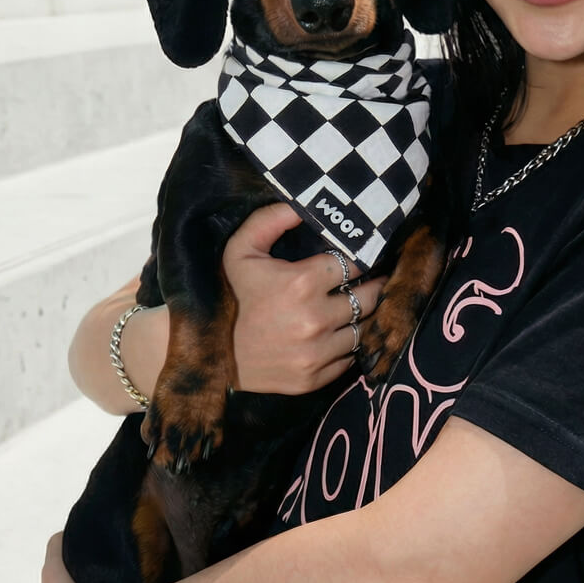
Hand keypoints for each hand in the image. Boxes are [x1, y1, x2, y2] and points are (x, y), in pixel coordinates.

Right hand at [222, 203, 385, 395]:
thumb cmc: (230, 297)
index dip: (360, 258)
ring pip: (364, 328)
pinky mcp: (316, 378)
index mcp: (302, 283)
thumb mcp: (241, 250)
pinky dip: (347, 345)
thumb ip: (271, 220)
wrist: (212, 357)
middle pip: (369, 296)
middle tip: (370, 279)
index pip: (356, 263)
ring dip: (361, 317)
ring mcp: (318, 353)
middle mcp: (316, 319)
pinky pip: (350, 357)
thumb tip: (302, 204)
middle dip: (371, 285)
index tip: (360, 257)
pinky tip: (335, 334)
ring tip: (354, 306)